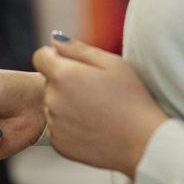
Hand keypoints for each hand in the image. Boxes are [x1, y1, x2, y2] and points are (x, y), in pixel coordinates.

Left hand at [32, 37, 168, 178]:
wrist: (143, 143)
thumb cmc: (132, 100)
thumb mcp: (112, 63)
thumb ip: (77, 48)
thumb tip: (54, 39)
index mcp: (63, 75)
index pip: (40, 57)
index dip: (55, 58)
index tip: (74, 66)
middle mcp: (52, 99)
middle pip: (49, 82)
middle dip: (65, 82)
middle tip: (95, 92)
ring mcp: (54, 123)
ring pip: (52, 105)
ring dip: (66, 104)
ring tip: (96, 111)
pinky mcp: (58, 144)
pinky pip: (57, 127)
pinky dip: (69, 126)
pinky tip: (92, 127)